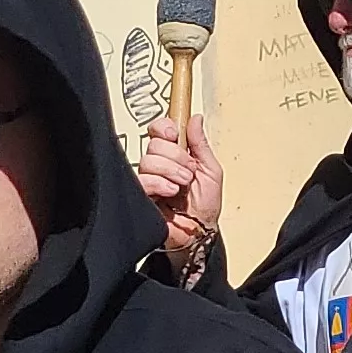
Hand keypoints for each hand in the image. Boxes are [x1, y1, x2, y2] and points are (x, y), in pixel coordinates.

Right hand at [138, 113, 223, 270]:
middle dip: (178, 157)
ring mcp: (148, 179)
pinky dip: (160, 184)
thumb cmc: (205, 207)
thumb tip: (195, 118)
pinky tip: (170, 192)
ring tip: (182, 186)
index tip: (174, 135)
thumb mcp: (211, 171)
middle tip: (188, 173)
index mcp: (173, 154)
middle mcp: (158, 164)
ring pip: (148, 160)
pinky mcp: (141, 194)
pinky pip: (142, 180)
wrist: (199, 234)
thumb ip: (201, 144)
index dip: (164, 127)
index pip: (158, 129)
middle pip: (154, 143)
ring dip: (172, 172)